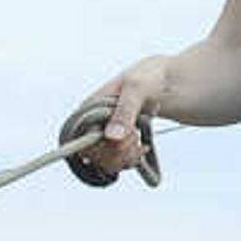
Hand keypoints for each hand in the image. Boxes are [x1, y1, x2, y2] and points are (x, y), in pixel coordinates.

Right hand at [65, 59, 170, 180]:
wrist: (159, 81)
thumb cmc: (146, 78)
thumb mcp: (136, 89)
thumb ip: (124, 112)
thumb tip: (112, 137)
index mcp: (88, 109)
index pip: (80, 140)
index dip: (102, 146)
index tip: (126, 137)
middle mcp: (91, 124)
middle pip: (93, 155)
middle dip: (119, 152)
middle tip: (135, 135)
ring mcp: (102, 135)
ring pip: (105, 162)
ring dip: (126, 157)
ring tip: (139, 142)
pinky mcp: (113, 143)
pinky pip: (116, 162)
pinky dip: (131, 160)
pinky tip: (142, 148)